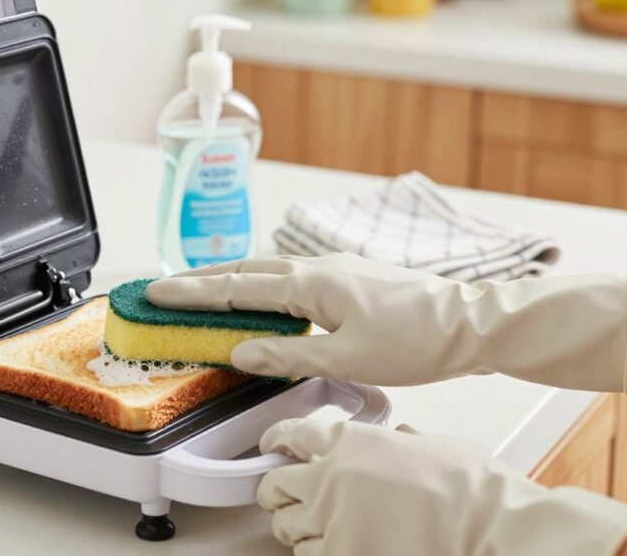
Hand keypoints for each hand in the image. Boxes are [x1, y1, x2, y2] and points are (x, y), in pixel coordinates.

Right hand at [147, 254, 626, 391]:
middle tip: (165, 288)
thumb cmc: (416, 341)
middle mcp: (317, 267)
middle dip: (201, 279)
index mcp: (310, 283)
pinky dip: (261, 284)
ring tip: (202, 289)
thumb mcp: (346, 358)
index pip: (235, 288)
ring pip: (267, 270)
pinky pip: (290, 276)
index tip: (155, 291)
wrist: (471, 323)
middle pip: (245, 270)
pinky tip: (262, 295)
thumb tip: (239, 352)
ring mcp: (334, 268)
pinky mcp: (349, 277)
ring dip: (230, 279)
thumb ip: (287, 355)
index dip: (191, 292)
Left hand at [258, 419, 626, 555]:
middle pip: (275, 486)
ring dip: (300, 530)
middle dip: (278, 493)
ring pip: (287, 528)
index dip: (276, 442)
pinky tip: (337, 546)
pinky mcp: (343, 554)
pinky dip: (318, 552)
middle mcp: (332, 478)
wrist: (491, 526)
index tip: (272, 448)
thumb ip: (400, 442)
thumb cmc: (472, 488)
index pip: (291, 435)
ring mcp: (334, 521)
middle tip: (287, 499)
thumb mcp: (430, 445)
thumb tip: (398, 438)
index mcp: (353, 441)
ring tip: (322, 530)